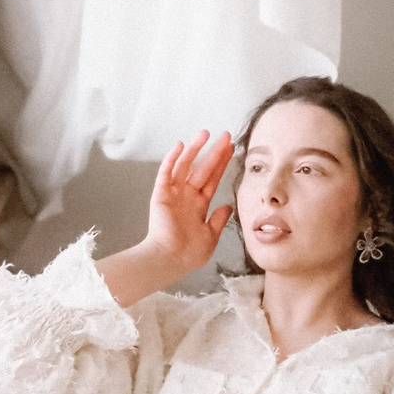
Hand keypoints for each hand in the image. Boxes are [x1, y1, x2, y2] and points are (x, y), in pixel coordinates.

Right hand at [146, 131, 236, 273]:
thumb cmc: (189, 253)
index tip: (232, 149)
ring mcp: (173, 194)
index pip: (213, 178)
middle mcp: (187, 196)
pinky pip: (166, 173)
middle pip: (203, 168)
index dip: (222, 163)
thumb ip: (219, 220)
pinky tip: (180, 145)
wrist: (171, 260)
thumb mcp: (211, 236)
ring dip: (195, 149)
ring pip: (185, 165)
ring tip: (206, 133)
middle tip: (226, 135)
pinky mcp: (161, 195)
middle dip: (214, 152)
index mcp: (199, 204)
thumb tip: (228, 207)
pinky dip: (172, 159)